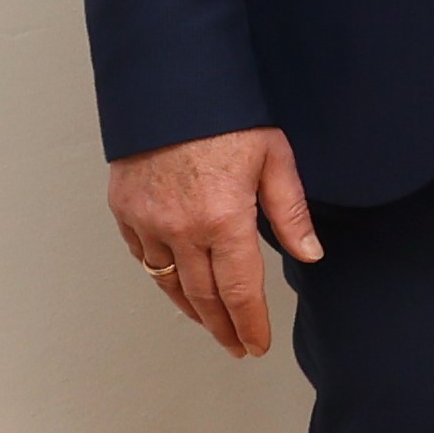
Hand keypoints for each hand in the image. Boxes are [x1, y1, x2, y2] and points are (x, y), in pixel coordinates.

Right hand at [108, 126, 319, 359]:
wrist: (168, 86)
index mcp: (223, 220)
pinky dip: (161, 276)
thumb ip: (290, 212)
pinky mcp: (124, 210)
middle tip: (237, 346)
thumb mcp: (275, 158)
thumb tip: (310, 255)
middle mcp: (181, 229)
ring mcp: (147, 221)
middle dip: (223, 327)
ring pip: (168, 282)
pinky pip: (143, 256)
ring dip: (191, 309)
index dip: (249, 323)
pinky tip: (177, 285)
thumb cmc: (227, 117)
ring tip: (211, 326)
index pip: (239, 290)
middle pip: (202, 296)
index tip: (257, 345)